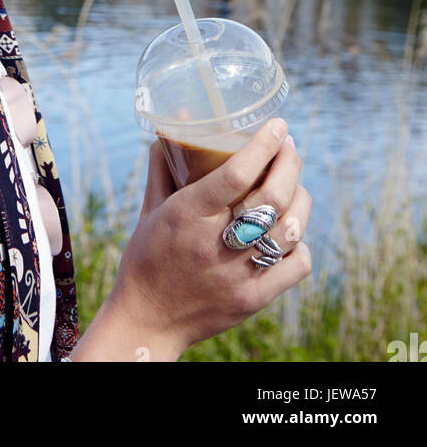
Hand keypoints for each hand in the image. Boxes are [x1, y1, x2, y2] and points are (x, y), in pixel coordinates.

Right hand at [106, 118, 311, 359]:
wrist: (147, 321)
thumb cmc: (147, 258)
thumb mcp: (150, 210)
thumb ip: (163, 168)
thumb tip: (172, 127)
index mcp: (187, 215)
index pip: (235, 173)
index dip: (262, 145)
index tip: (278, 125)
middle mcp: (215, 243)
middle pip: (272, 197)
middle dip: (290, 163)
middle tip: (289, 146)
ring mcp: (238, 274)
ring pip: (290, 228)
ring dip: (300, 198)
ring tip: (294, 184)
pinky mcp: (253, 300)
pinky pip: (296, 265)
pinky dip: (299, 242)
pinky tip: (289, 231)